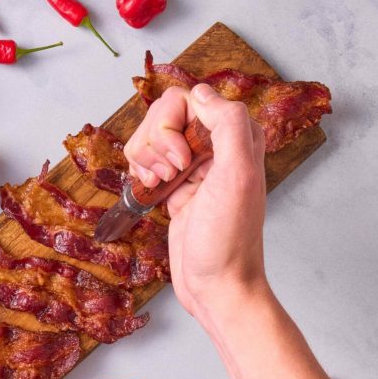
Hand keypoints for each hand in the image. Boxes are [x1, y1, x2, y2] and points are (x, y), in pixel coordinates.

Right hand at [124, 84, 267, 316]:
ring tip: (160, 186)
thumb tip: (200, 92)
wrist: (216, 286)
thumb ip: (227, 124)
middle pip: (164, 114)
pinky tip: (151, 192)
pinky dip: (140, 173)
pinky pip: (145, 161)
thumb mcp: (237, 176)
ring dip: (145, 159)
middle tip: (171, 174)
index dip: (174, 124)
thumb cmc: (228, 239)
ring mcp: (192, 167)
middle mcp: (215, 147)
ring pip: (150, 137)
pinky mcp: (174, 186)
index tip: (182, 160)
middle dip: (156, 142)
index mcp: (237, 138)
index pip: (191, 99)